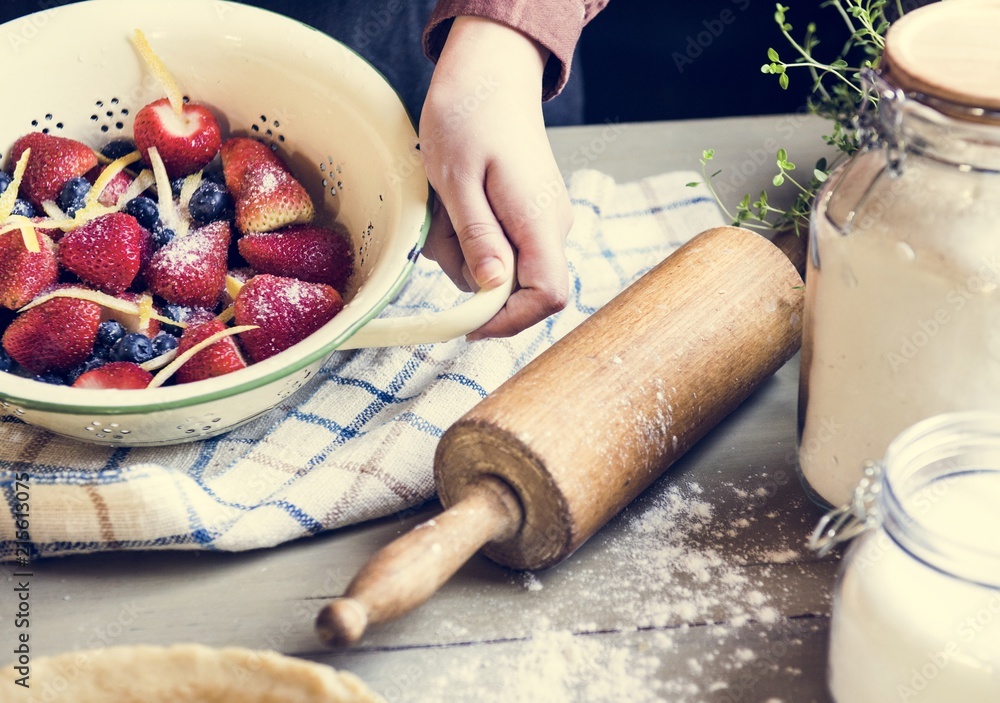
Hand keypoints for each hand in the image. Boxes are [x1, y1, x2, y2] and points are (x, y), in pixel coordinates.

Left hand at [419, 16, 571, 339]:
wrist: (492, 70)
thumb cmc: (469, 114)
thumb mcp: (456, 177)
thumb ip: (476, 236)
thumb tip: (490, 289)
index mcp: (538, 219)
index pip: (548, 295)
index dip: (509, 320)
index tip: (465, 319)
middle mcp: (550, 226)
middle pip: (517, 289)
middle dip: (469, 276)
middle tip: (436, 230)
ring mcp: (541, 220)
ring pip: (500, 268)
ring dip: (460, 251)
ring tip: (442, 205)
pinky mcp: (527, 214)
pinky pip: (497, 246)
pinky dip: (468, 236)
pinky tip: (453, 202)